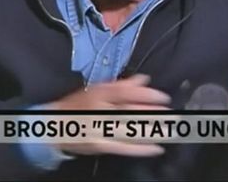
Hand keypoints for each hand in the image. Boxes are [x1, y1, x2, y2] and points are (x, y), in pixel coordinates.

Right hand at [48, 74, 170, 156]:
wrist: (54, 125)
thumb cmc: (77, 104)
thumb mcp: (96, 89)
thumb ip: (120, 84)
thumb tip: (144, 79)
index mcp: (99, 93)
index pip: (126, 92)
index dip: (147, 95)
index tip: (164, 98)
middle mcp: (100, 110)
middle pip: (131, 112)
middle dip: (154, 115)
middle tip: (173, 116)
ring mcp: (100, 129)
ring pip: (130, 131)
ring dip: (152, 132)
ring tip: (170, 131)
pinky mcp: (100, 145)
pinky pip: (124, 148)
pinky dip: (141, 149)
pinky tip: (157, 148)